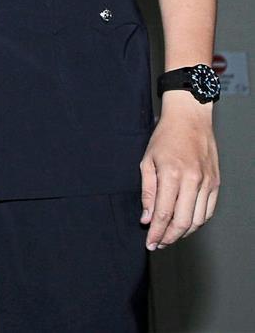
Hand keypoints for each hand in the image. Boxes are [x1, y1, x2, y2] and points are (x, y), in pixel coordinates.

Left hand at [140, 94, 218, 249]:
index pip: (163, 213)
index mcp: (171, 173)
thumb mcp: (147, 161)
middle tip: (158, 243)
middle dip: (168, 237)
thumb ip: (147, 191)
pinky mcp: (216, 183)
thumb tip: (147, 218)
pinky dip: (197, 222)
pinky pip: (208, 211)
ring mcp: (207, 183)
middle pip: (182, 222)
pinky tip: (185, 224)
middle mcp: (192, 180)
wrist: (189, 119)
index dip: (156, 232)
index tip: (149, 242)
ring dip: (183, 233)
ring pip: (197, 220)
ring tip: (169, 236)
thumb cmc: (164, 138)